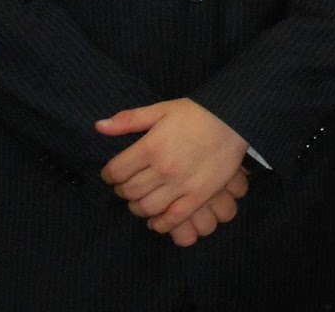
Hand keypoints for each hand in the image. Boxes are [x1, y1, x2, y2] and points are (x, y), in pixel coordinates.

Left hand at [97, 99, 248, 236]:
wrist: (235, 121)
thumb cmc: (197, 113)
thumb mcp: (162, 109)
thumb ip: (129, 120)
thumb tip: (99, 127)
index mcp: (151, 147)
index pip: (116, 171)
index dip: (110, 175)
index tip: (113, 174)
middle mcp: (163, 169)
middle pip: (129, 191)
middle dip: (122, 190)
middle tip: (126, 186)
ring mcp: (181, 185)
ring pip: (146, 208)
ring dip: (137, 207)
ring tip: (140, 200)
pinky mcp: (198, 196)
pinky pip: (172, 219)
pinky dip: (159, 224)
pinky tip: (155, 220)